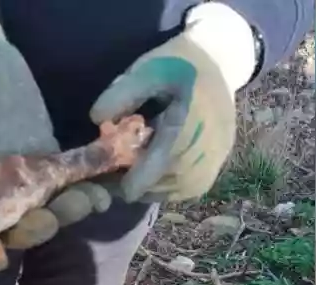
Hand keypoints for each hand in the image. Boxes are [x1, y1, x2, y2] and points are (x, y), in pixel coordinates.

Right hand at [0, 0, 73, 269]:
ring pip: (46, 210)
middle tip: (48, 220)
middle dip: (33, 230)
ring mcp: (23, 185)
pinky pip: (69, 182)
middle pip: (14, 229)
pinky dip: (86, 187)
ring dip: (68, 212)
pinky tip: (105, 188)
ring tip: (87, 201)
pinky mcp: (48, 163)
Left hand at [88, 34, 237, 202]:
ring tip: (130, 167)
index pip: (154, 167)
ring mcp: (214, 163)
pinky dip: (165, 184)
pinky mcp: (217, 168)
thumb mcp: (149, 69)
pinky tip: (152, 167)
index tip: (103, 174)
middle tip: (111, 169)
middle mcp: (205, 151)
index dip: (126, 178)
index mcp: (188, 124)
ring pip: (171, 192)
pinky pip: (186, 190)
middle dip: (132, 181)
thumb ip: (122, 93)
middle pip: (159, 185)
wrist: (220, 62)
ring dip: (148, 185)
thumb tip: (96, 120)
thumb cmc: (179, 64)